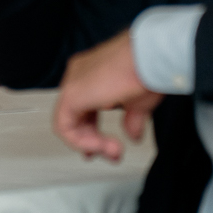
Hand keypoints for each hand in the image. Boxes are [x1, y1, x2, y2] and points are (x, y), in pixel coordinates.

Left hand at [52, 31, 161, 162]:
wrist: (148, 58)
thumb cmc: (147, 69)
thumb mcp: (138, 101)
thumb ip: (131, 119)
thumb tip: (132, 135)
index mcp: (92, 74)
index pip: (83, 107)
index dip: (92, 131)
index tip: (106, 147)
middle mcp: (78, 75)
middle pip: (74, 116)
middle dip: (91, 141)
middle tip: (110, 154)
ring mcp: (73, 83)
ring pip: (67, 122)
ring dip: (90, 143)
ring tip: (113, 150)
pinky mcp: (71, 94)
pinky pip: (64, 126)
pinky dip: (81, 141)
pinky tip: (100, 145)